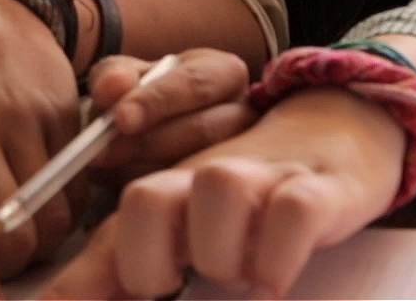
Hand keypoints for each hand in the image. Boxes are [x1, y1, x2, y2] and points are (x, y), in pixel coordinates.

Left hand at [44, 86, 406, 299]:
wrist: (336, 131)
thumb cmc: (250, 193)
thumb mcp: (185, 226)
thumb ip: (123, 263)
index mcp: (166, 187)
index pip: (108, 233)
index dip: (78, 284)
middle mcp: (204, 175)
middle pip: (146, 199)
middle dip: (148, 262)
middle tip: (170, 286)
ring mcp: (262, 176)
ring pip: (216, 188)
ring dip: (221, 253)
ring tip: (238, 276)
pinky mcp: (318, 188)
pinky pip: (290, 212)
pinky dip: (276, 257)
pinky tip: (272, 282)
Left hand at [84, 49, 257, 187]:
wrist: (141, 135)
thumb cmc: (138, 97)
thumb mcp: (123, 76)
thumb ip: (113, 75)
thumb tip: (112, 88)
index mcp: (223, 73)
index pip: (197, 83)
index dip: (156, 100)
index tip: (120, 118)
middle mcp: (242, 114)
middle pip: (203, 129)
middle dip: (146, 141)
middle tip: (100, 152)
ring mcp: (240, 157)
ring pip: (196, 167)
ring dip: (144, 169)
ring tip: (105, 168)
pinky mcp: (224, 192)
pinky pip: (189, 197)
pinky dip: (151, 194)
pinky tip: (123, 190)